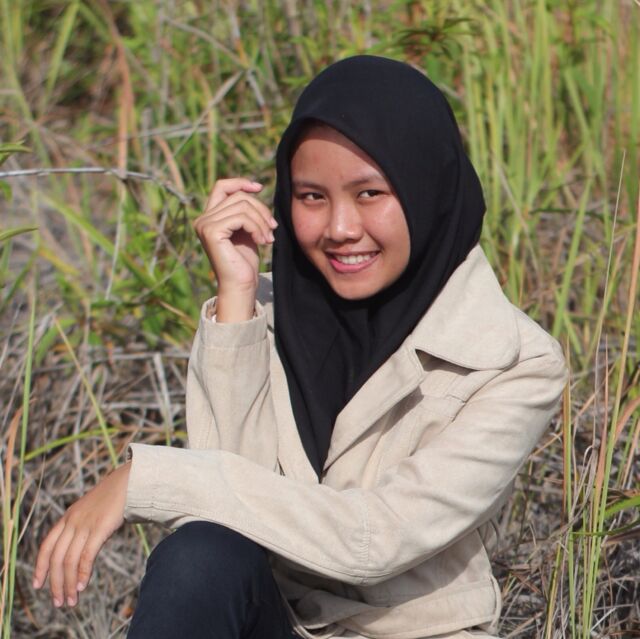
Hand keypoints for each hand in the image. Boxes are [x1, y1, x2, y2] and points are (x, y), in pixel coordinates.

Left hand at [33, 462, 130, 607]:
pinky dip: (82, 573)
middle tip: (59, 602)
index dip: (40, 567)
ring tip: (71, 600)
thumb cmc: (114, 498)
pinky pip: (86, 555)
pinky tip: (82, 586)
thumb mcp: (91, 510)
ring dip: (68, 584)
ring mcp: (85, 524)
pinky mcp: (100, 528)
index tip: (39, 585)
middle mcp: (72, 521)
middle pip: (56, 558)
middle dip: (55, 583)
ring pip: (69, 560)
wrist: (130, 481)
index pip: (46, 546)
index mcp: (68, 517)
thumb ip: (82, 526)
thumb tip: (81, 548)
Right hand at [194, 178, 276, 321]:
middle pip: (238, 197)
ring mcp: (205, 225)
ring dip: (261, 221)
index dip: (240, 183)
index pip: (221, 186)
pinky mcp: (212, 232)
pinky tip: (262, 241)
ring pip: (242, 207)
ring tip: (268, 237)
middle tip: (273, 228)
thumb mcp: (247, 229)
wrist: (241, 284)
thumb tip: (254, 187)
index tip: (259, 188)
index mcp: (209, 217)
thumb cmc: (245, 261)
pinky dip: (257, 228)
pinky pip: (241, 218)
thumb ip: (245, 210)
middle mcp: (203, 219)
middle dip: (261, 209)